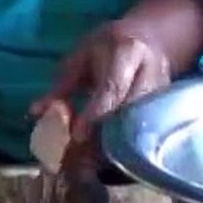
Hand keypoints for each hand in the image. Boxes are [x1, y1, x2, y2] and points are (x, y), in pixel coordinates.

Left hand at [31, 21, 172, 147]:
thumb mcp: (81, 55)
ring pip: (140, 126)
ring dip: (114, 146)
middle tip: (80, 158)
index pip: (113, 87)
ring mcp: (163, 92)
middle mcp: (151, 73)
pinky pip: (145, 131)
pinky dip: (124, 147)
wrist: (150, 38)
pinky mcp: (166, 108)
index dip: (95, 113)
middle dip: (105, 136)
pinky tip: (105, 159)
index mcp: (128, 52)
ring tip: (89, 164)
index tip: (77, 135)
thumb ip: (62, 85)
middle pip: (131, 111)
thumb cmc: (108, 45)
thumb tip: (36, 113)